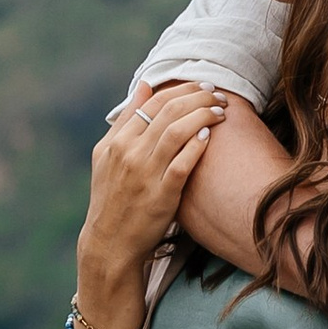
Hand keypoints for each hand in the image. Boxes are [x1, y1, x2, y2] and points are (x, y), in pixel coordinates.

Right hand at [77, 83, 226, 310]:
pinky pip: (182, 163)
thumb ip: (127, 119)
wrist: (110, 242)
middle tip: (217, 95)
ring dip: (202, 116)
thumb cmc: (111, 197)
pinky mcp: (161, 195)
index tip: (201, 86)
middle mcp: (129, 153)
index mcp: (117, 141)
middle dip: (198, 98)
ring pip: (177, 131)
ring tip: (220, 112)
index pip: (153, 102)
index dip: (181, 89)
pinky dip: (196, 147)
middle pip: (169, 111)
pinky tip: (209, 137)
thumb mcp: (107, 155)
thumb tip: (146, 86)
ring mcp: (145, 174)